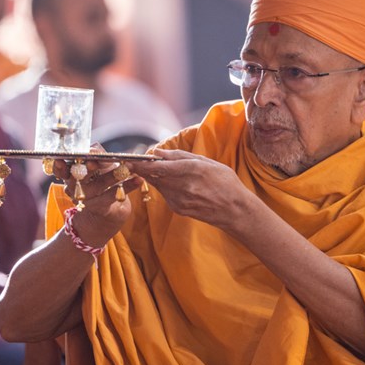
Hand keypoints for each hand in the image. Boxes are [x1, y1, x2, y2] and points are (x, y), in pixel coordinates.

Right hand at [52, 145, 139, 246]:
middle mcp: (74, 188)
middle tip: (97, 160)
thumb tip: (95, 149)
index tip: (63, 158)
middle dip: (89, 167)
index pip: (60, 170)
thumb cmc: (99, 180)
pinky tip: (138, 179)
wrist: (106, 212)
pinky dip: (128, 186)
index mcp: (69, 175)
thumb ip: (95, 156)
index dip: (59, 166)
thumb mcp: (97, 166)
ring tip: (128, 166)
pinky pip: (114, 195)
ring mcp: (87, 199)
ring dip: (113, 175)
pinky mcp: (101, 208)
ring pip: (99, 185)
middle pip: (80, 176)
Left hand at [128, 148, 248, 229]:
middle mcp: (183, 186)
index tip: (130, 158)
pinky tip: (174, 183)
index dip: (141, 162)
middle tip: (134, 161)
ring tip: (158, 169)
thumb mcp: (207, 163)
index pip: (158, 166)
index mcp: (191, 170)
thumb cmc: (225, 182)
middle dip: (143, 168)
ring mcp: (179, 200)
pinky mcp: (178, 209)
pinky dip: (165, 186)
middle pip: (153, 176)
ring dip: (154, 176)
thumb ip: (181, 157)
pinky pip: (165, 194)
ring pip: (158, 184)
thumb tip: (157, 152)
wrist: (235, 211)